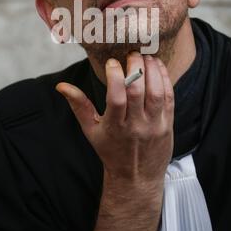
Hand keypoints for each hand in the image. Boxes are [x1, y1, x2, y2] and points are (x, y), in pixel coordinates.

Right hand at [56, 53, 173, 185]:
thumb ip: (79, 105)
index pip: (116, 98)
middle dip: (135, 67)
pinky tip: (158, 66)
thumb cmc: (110, 151)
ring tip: (145, 56)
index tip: (112, 61)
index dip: (115, 76)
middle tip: (132, 53)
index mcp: (114, 127)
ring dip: (152, 70)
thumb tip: (61, 85)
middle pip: (138, 92)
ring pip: (156, 92)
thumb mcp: (91, 130)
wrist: (136, 178)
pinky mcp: (168, 124)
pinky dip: (165, 79)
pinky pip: (169, 97)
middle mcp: (136, 126)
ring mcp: (154, 126)